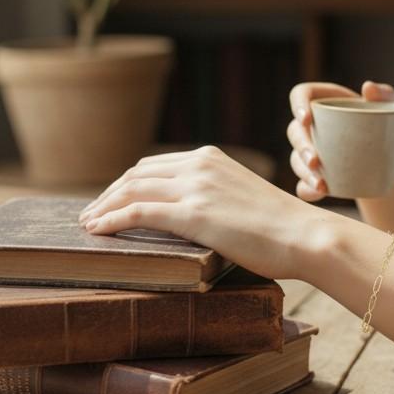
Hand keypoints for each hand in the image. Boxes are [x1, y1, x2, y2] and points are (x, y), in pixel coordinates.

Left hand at [76, 145, 315, 280]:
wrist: (306, 235)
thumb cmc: (283, 228)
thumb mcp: (244, 198)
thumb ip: (217, 197)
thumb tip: (197, 218)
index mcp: (212, 157)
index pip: (154, 165)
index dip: (126, 183)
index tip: (110, 200)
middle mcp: (200, 165)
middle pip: (136, 174)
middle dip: (108, 194)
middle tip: (90, 214)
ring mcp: (196, 188)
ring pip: (131, 191)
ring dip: (102, 208)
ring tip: (87, 225)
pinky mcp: (194, 214)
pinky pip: (138, 213)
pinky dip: (111, 220)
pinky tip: (96, 231)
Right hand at [286, 79, 393, 201]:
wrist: (391, 157)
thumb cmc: (386, 124)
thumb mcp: (390, 107)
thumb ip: (385, 94)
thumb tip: (368, 88)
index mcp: (324, 101)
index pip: (300, 94)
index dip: (297, 104)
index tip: (307, 119)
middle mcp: (312, 125)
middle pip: (295, 131)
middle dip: (302, 147)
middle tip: (316, 161)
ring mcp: (311, 150)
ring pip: (296, 159)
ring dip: (304, 172)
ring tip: (321, 184)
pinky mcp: (315, 174)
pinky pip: (303, 184)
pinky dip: (308, 190)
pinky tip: (319, 193)